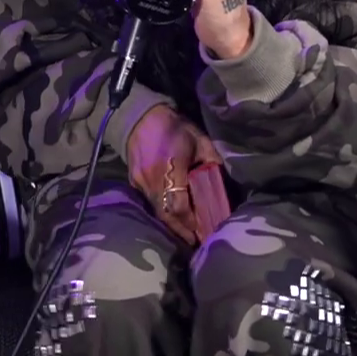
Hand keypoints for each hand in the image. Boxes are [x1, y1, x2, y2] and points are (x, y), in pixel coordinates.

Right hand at [122, 104, 220, 246]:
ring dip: (172, 223)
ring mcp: (141, 182)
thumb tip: (222, 180)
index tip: (203, 229)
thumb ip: (211, 160)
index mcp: (171, 167)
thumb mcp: (199, 140)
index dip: (190, 220)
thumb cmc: (173, 127)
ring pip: (157, 211)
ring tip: (187, 232)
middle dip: (182, 229)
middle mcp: (153, 179)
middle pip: (166, 214)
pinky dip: (163, 211)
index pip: (178, 204)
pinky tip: (173, 215)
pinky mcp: (135, 182)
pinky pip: (150, 202)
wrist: (140, 116)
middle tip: (196, 240)